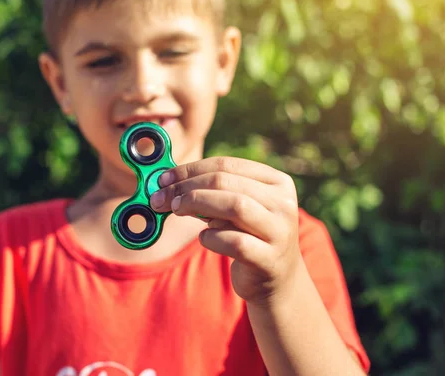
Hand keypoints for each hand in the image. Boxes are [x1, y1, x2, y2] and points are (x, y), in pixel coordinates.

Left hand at [149, 157, 302, 305]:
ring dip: (197, 204)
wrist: (276, 279)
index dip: (190, 170)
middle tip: (160, 197)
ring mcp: (280, 231)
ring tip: (177, 211)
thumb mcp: (233, 209)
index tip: (162, 179)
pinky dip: (212, 238)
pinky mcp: (270, 260)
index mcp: (277, 182)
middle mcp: (284, 203)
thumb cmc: (247, 236)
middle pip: (226, 182)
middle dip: (186, 187)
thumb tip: (166, 184)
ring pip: (235, 205)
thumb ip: (209, 193)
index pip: (227, 165)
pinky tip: (205, 239)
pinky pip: (234, 242)